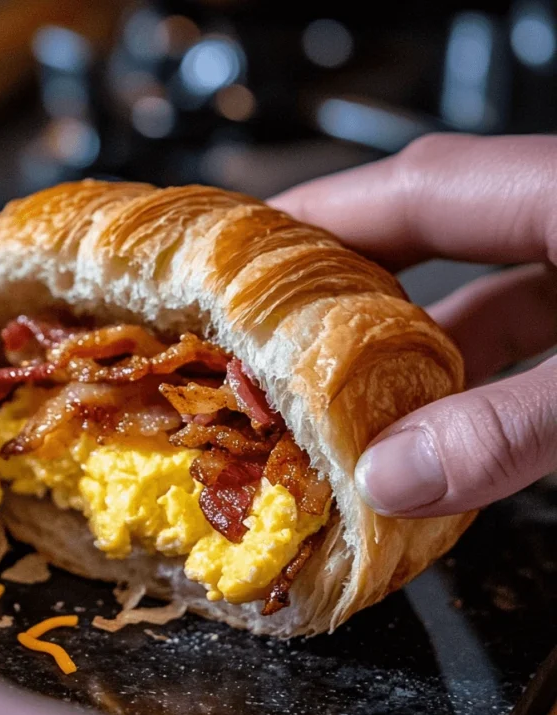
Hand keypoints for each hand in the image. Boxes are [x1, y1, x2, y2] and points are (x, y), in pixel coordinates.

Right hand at [269, 134, 556, 517]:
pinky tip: (457, 422)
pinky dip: (486, 369)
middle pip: (435, 229)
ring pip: (488, 284)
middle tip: (275, 338)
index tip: (239, 255)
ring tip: (354, 401)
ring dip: (420, 344)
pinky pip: (536, 324)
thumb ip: (510, 427)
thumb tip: (389, 478)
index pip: (412, 186)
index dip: (318, 217)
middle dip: (350, 286)